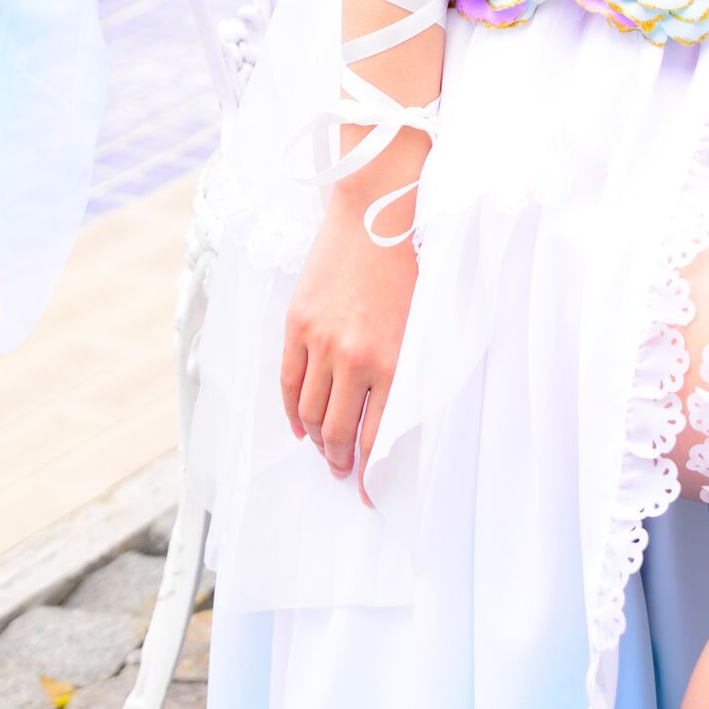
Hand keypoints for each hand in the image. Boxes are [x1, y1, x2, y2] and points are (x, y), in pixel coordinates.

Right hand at [281, 193, 418, 499]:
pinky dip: (292, 411)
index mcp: (393, 362)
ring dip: (316, 437)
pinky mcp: (297, 324)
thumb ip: (404, 375)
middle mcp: (355, 358)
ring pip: (310, 412)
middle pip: (338, 431)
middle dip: (338, 460)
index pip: (376, 437)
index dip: (368, 472)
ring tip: (323, 446)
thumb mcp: (420, 327)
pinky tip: (300, 424)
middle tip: (340, 470)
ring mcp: (321, 342)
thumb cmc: (407, 269)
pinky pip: (289, 383)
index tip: (366, 491)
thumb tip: (388, 423)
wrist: (374, 217)